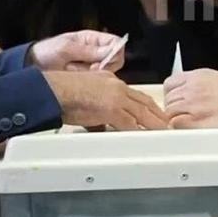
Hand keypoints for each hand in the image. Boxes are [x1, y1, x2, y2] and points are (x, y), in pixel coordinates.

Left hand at [28, 30, 127, 71]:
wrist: (31, 66)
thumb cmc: (47, 51)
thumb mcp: (66, 48)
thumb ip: (88, 50)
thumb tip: (111, 50)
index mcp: (93, 39)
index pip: (117, 43)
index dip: (114, 53)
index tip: (101, 61)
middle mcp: (96, 52)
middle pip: (115, 60)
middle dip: (102, 67)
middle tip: (88, 69)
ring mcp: (93, 65)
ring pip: (106, 73)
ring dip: (91, 74)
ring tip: (72, 70)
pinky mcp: (88, 78)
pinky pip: (97, 81)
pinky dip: (86, 81)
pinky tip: (73, 77)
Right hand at [42, 71, 167, 129]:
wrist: (52, 91)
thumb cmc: (59, 94)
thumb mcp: (84, 96)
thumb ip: (96, 109)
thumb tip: (100, 125)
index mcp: (109, 80)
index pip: (133, 93)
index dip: (145, 104)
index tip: (152, 111)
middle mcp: (115, 86)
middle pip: (143, 101)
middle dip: (156, 113)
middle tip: (165, 122)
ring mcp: (115, 97)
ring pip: (141, 112)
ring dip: (154, 123)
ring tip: (162, 131)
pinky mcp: (111, 109)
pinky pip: (130, 123)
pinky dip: (140, 131)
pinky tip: (146, 137)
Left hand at [163, 69, 217, 128]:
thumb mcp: (217, 78)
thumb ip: (198, 85)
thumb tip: (187, 94)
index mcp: (198, 76)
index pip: (169, 84)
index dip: (171, 95)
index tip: (176, 100)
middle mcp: (193, 89)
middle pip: (168, 100)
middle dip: (173, 107)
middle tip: (184, 114)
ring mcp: (194, 105)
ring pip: (170, 112)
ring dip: (176, 118)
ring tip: (189, 122)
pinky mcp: (199, 121)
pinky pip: (177, 125)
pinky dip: (180, 127)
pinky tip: (191, 127)